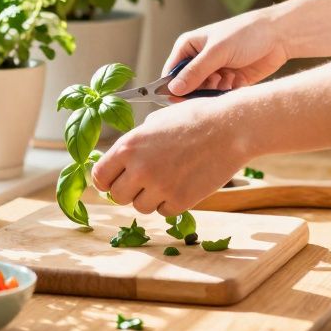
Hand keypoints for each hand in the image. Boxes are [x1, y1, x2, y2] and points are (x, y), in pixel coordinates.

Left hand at [91, 98, 245, 216]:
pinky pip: (164, 212)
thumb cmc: (194, 119)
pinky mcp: (180, 201)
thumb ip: (136, 143)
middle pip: (117, 196)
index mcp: (128, 146)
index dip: (106, 180)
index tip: (113, 181)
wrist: (230, 128)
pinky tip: (182, 184)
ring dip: (150, 197)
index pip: (100, 176)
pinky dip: (170, 203)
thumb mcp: (156, 122)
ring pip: (140, 207)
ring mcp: (160, 187)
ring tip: (168, 179)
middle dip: (128, 190)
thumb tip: (122, 159)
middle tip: (143, 181)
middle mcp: (139, 168)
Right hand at [163, 7, 290, 96]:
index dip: (173, 88)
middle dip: (199, 90)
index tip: (177, 101)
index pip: (172, 73)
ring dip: (216, 91)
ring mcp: (216, 71)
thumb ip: (195, 72)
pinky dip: (229, 92)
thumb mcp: (217, 52)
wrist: (280, 36)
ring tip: (229, 78)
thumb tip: (173, 89)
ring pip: (206, 93)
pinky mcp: (231, 81)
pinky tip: (239, 80)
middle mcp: (200, 60)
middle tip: (213, 85)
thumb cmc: (246, 34)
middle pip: (188, 87)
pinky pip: (222, 95)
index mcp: (189, 47)